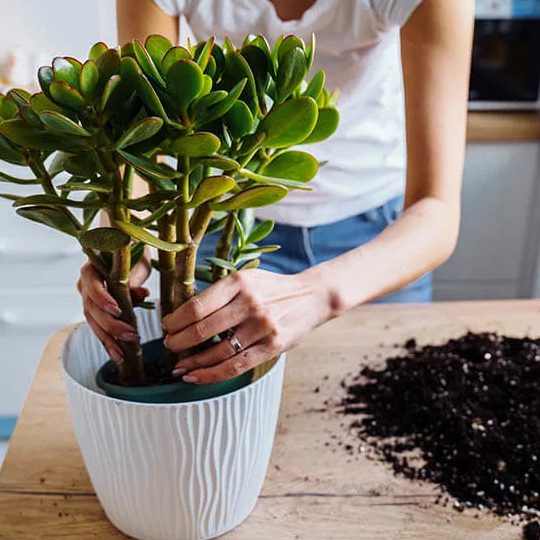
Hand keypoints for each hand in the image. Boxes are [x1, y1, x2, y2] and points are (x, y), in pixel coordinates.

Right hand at [77, 255, 150, 363]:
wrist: (127, 249)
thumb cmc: (132, 251)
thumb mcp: (137, 262)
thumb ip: (135, 278)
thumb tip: (142, 293)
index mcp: (91, 270)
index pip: (93, 287)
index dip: (103, 300)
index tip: (117, 310)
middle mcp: (85, 286)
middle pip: (92, 310)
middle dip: (112, 326)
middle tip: (132, 335)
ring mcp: (88, 300)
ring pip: (94, 323)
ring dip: (109, 340)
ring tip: (123, 354)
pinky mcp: (95, 312)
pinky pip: (99, 328)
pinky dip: (109, 342)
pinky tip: (118, 356)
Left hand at [162, 269, 331, 383]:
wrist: (311, 297)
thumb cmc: (271, 288)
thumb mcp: (246, 278)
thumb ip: (219, 292)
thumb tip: (183, 315)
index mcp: (239, 282)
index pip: (197, 306)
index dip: (175, 321)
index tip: (167, 327)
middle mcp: (250, 303)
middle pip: (202, 329)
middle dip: (178, 342)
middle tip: (169, 346)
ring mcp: (262, 326)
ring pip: (217, 352)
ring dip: (192, 363)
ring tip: (180, 367)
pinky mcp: (272, 346)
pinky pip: (235, 367)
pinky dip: (211, 375)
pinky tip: (196, 377)